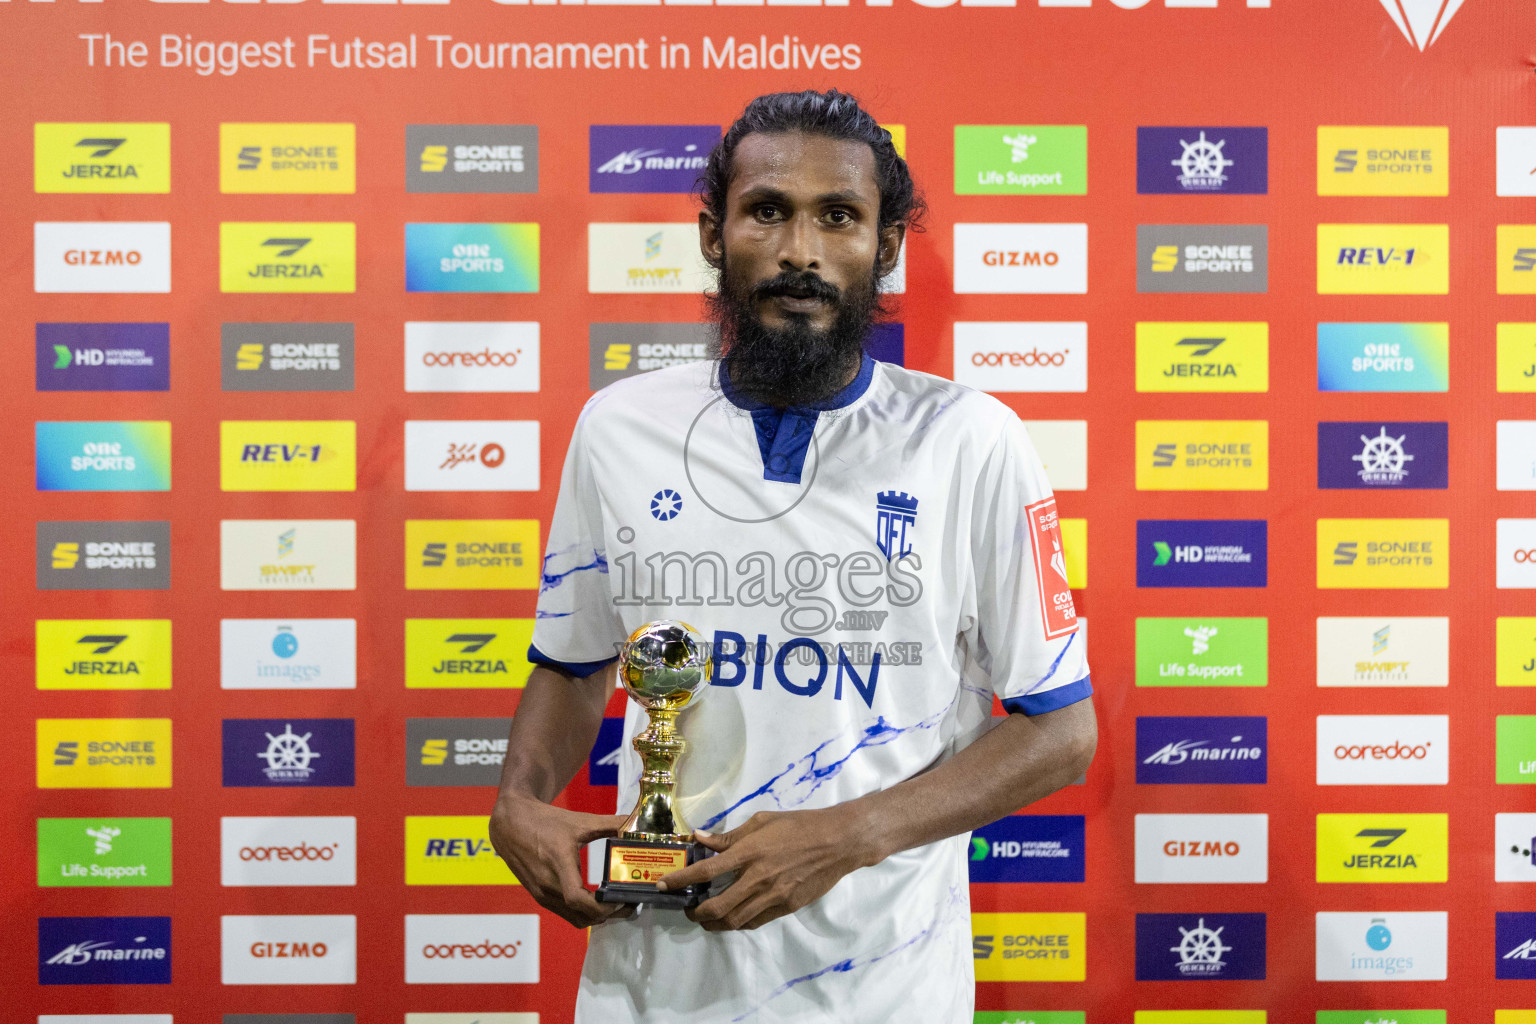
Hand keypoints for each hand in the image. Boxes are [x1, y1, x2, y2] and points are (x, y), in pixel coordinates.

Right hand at [489, 793, 634, 927]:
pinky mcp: (539, 896)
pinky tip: (596, 901)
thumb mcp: (580, 821)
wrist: (511, 823)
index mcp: (558, 863)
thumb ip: (611, 823)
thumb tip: (637, 825)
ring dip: (595, 917)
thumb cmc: (545, 820)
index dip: (602, 906)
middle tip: (627, 903)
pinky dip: (583, 913)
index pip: (578, 899)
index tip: (621, 899)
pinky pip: (565, 913)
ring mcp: (541, 893)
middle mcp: (547, 884)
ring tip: (615, 904)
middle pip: (581, 916)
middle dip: (607, 914)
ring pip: (574, 919)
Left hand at [657, 808, 880, 931]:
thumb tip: (699, 838)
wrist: (837, 842)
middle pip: (717, 906)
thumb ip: (729, 835)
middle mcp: (757, 877)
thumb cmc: (798, 825)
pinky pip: (755, 922)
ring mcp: (772, 896)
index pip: (706, 870)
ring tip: (706, 919)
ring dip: (714, 924)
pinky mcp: (785, 907)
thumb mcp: (762, 821)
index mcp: (749, 852)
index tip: (663, 885)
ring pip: (734, 921)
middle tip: (688, 910)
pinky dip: (737, 923)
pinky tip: (732, 917)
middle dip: (696, 913)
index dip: (681, 880)